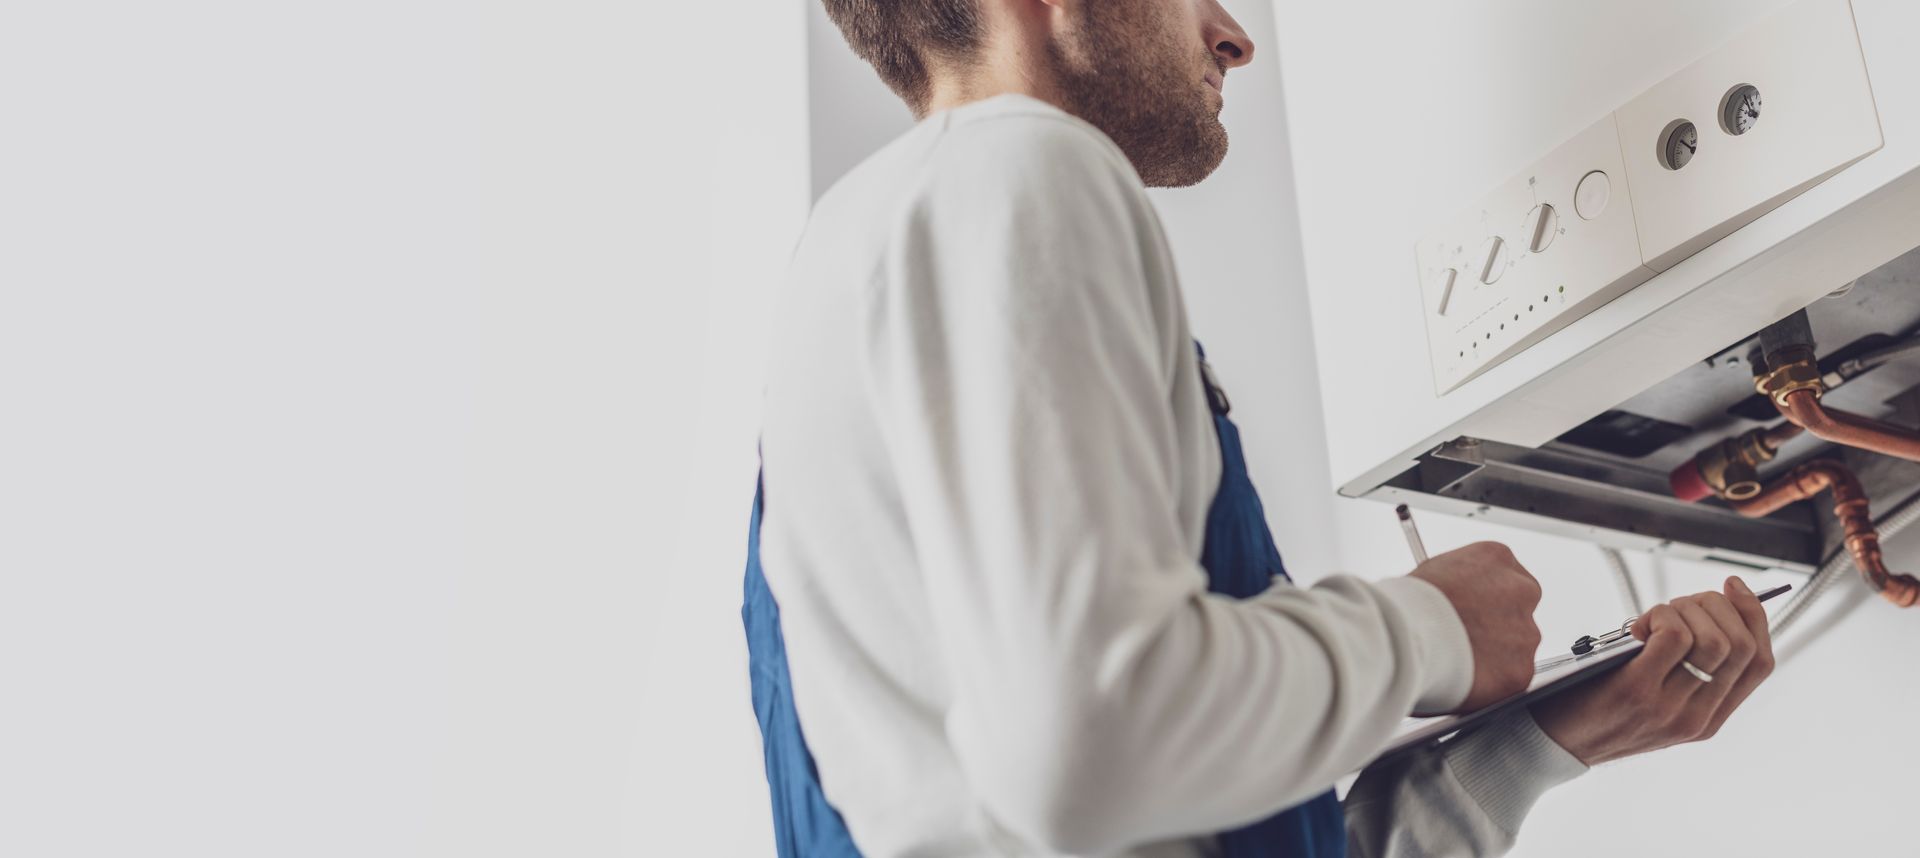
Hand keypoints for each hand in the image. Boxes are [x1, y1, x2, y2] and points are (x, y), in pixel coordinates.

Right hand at [1409, 542, 1542, 712]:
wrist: (1407, 635)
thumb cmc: (1409, 603)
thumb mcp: (1435, 572)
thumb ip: (1460, 583)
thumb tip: (1458, 599)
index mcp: (1497, 558)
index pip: (1507, 576)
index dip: (1487, 597)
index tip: (1474, 610)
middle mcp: (1521, 591)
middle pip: (1517, 610)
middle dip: (1497, 626)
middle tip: (1467, 638)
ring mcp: (1525, 632)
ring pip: (1515, 647)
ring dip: (1493, 655)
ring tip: (1456, 659)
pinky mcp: (1520, 669)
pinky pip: (1508, 678)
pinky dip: (1489, 682)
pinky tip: (1463, 677)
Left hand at [1529, 577, 1775, 764]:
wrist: (1550, 743)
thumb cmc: (1596, 708)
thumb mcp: (1656, 698)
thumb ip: (1684, 669)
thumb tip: (1706, 609)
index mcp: (1709, 719)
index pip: (1760, 662)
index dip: (1754, 616)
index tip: (1733, 586)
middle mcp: (1697, 717)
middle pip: (1741, 645)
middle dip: (1716, 606)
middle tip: (1679, 603)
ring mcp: (1670, 707)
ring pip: (1714, 639)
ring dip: (1685, 609)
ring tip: (1654, 616)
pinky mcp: (1637, 691)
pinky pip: (1674, 636)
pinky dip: (1660, 616)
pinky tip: (1637, 625)